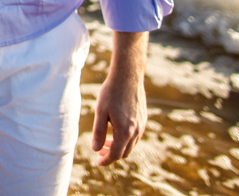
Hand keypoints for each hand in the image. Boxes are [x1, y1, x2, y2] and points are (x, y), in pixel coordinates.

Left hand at [91, 31, 148, 165]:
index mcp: (125, 131)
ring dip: (119, 147)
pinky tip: (116, 131)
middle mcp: (136, 131)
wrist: (128, 76)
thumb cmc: (111, 92)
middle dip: (111, 154)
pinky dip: (126, 139)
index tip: (98, 162)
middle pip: (124, 152)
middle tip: (99, 150)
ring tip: (106, 141)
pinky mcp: (144, 118)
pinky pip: (136, 136)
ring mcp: (142, 125)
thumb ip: (98, 132)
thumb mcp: (100, 111)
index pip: (115, 154)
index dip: (106, 160)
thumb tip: (95, 149)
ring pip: (131, 145)